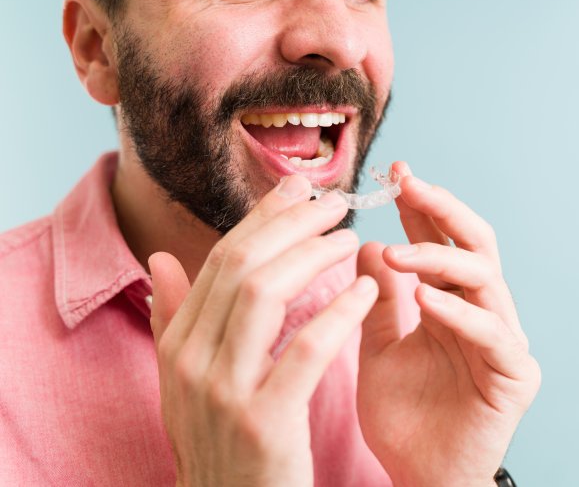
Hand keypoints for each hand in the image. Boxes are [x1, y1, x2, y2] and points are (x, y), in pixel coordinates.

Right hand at [148, 176, 378, 486]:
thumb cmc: (224, 444)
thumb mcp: (187, 384)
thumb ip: (176, 319)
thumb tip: (159, 257)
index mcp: (179, 345)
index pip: (221, 260)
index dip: (262, 219)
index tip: (299, 189)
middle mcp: (192, 362)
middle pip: (240, 266)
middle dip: (290, 225)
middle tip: (333, 203)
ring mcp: (224, 392)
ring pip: (264, 295)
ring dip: (312, 257)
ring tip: (350, 238)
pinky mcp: (264, 422)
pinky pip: (305, 351)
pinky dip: (338, 314)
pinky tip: (366, 291)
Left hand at [357, 162, 540, 486]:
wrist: (420, 478)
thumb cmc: (404, 418)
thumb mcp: (377, 350)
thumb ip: (376, 302)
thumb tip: (368, 244)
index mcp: (451, 303)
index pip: (441, 242)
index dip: (421, 207)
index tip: (394, 173)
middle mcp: (483, 313)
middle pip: (475, 244)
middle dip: (442, 210)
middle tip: (407, 184)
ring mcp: (503, 341)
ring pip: (485, 279)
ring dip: (440, 259)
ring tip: (398, 252)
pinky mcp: (515, 375)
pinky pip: (491, 333)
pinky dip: (458, 313)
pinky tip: (425, 299)